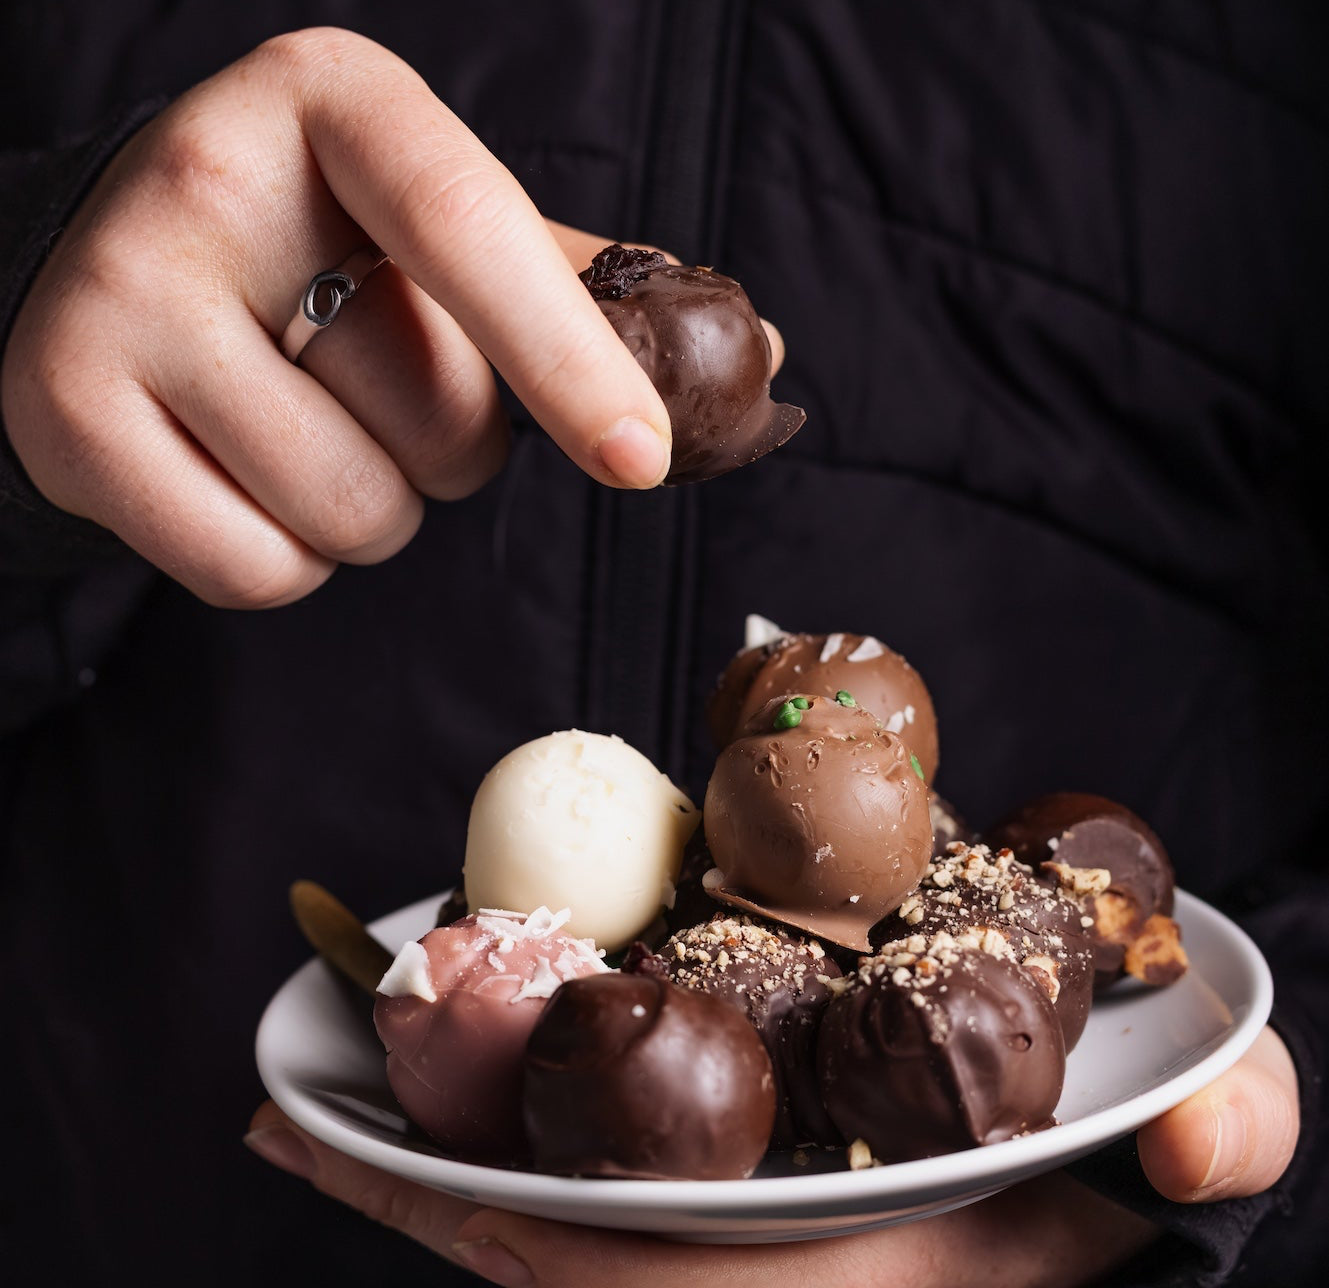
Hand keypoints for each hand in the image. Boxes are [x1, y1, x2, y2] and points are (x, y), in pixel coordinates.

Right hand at [0, 29, 722, 606]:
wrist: (116, 273)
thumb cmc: (321, 260)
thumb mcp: (440, 234)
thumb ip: (583, 291)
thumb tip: (756, 357)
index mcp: (334, 104)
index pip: (474, 233)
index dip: (571, 361)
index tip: (644, 459)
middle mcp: (205, 178)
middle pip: (435, 417)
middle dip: (451, 447)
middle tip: (382, 387)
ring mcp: (116, 298)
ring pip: (354, 513)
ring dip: (377, 508)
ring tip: (313, 426)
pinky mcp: (61, 416)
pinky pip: (262, 573)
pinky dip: (290, 561)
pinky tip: (247, 475)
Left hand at [245, 1026, 1297, 1287]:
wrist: (1107, 1128)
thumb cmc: (1138, 1120)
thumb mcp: (1209, 1109)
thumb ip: (1226, 1127)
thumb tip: (1188, 1143)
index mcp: (887, 1257)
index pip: (695, 1276)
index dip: (559, 1239)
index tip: (424, 1178)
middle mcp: (803, 1267)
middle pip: (591, 1266)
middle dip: (450, 1208)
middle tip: (310, 1131)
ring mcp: (763, 1239)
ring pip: (574, 1238)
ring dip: (446, 1183)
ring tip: (322, 1120)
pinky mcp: (736, 1198)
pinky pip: (591, 1197)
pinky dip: (494, 1161)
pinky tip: (419, 1106)